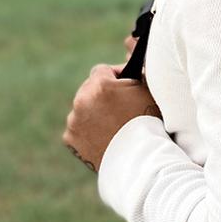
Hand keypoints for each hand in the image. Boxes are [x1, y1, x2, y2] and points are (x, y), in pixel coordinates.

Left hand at [63, 53, 162, 173]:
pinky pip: (78, 128)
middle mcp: (81, 100)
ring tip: (113, 124)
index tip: (125, 86)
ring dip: (94, 112)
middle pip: (89, 89)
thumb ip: (137, 73)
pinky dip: (88, 130)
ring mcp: (74, 121)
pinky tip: (104, 136)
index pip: (102, 70)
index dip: (115, 77)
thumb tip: (131, 60)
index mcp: (100, 85)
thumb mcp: (149, 91)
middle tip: (120, 107)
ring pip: (83, 109)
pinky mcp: (70, 139)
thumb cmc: (151, 124)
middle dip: (102, 95)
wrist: (141, 161)